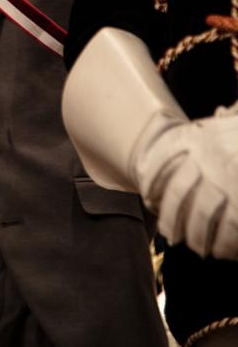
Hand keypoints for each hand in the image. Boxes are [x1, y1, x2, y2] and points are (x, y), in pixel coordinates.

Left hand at [133, 104, 237, 258]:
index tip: (148, 194)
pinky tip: (221, 252)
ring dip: (195, 236)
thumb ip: (220, 125)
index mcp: (204, 133)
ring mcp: (228, 180)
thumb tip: (205, 125)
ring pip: (200, 216)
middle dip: (169, 216)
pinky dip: (223, 245)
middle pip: (176, 191)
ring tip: (195, 246)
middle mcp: (211, 154)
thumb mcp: (234, 124)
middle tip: (168, 233)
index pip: (163, 154)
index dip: (152, 176)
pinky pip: (228, 231)